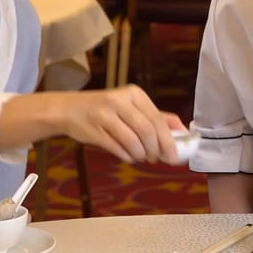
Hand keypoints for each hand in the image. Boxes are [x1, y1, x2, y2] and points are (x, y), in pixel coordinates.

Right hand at [52, 86, 183, 164]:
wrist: (69, 109)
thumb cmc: (104, 109)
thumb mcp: (131, 107)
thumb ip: (156, 117)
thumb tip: (183, 131)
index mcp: (133, 94)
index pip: (157, 119)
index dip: (168, 141)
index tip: (174, 155)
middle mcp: (120, 101)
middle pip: (147, 132)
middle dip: (155, 150)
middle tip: (156, 159)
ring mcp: (105, 115)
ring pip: (133, 142)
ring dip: (141, 155)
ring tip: (141, 158)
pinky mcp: (94, 130)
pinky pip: (117, 148)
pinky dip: (127, 156)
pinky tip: (128, 157)